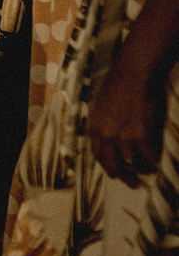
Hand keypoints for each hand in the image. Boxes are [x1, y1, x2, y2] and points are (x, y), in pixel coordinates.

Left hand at [89, 60, 161, 184]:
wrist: (134, 72)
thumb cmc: (121, 83)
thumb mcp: (103, 104)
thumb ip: (105, 123)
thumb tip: (111, 137)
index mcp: (96, 126)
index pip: (97, 154)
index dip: (107, 166)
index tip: (114, 173)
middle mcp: (107, 135)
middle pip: (112, 165)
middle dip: (123, 176)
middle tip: (132, 183)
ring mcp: (124, 136)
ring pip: (133, 162)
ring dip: (142, 167)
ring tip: (149, 168)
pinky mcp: (141, 135)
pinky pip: (150, 156)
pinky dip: (155, 160)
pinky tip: (159, 160)